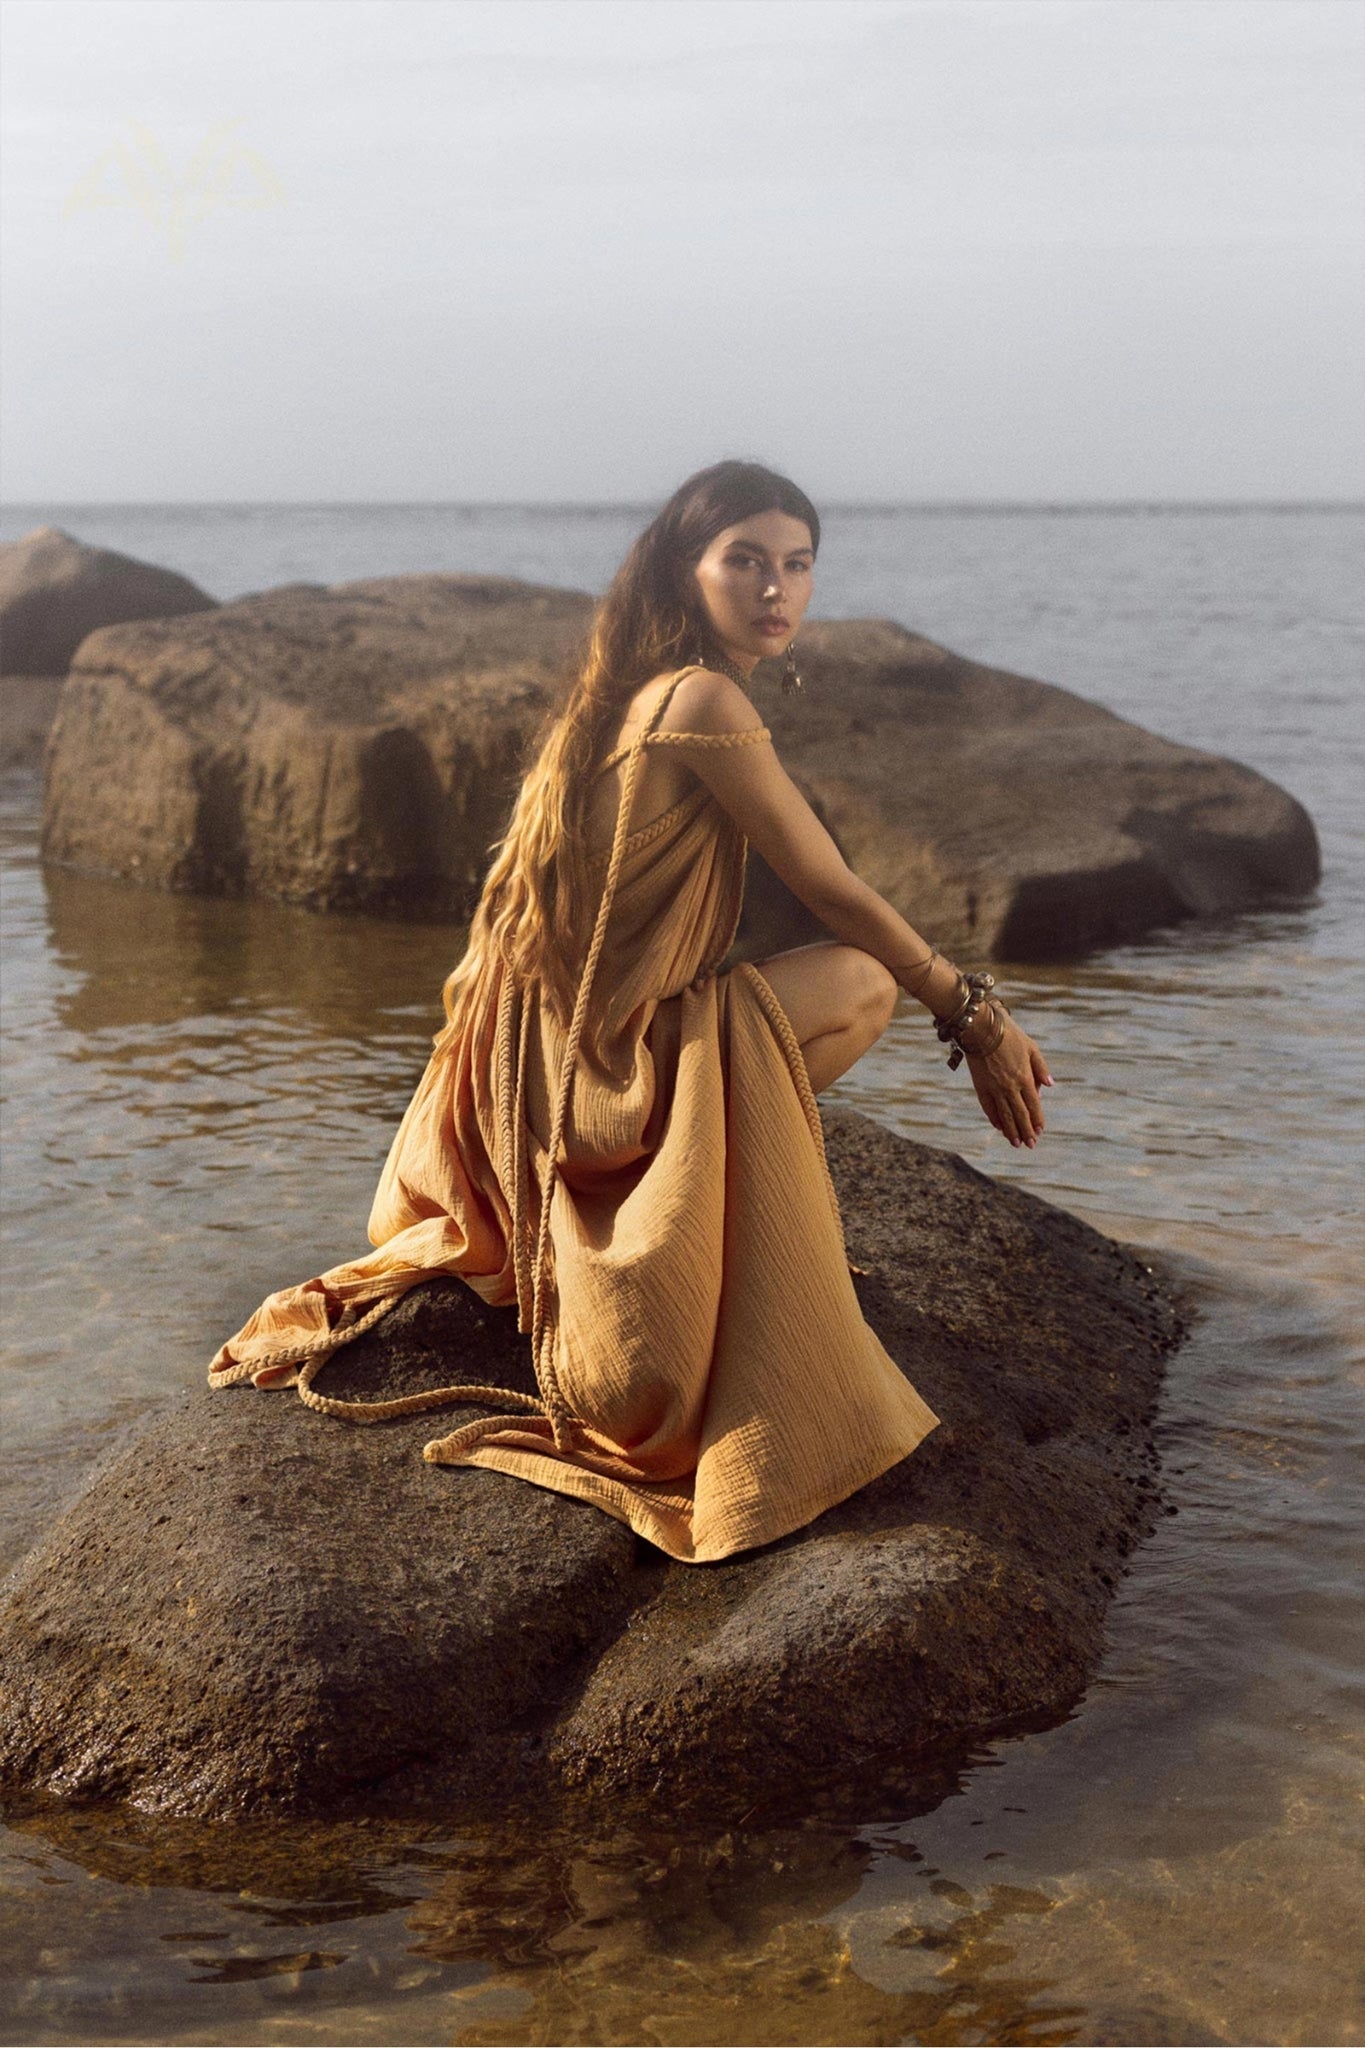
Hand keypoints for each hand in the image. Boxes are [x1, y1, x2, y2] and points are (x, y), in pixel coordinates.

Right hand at [965, 1011, 1052, 1148]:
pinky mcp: (980, 1086)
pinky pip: (988, 1108)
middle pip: (1020, 1114)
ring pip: (1004, 1115)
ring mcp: (994, 1088)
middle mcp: (1010, 1087)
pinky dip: (994, 1118)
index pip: (1033, 1105)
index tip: (1039, 1131)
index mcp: (1025, 1077)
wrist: (981, 1028)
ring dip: (1011, 1131)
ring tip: (1016, 1143)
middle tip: (1030, 1145)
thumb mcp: (1032, 1047)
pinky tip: (999, 1127)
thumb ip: (1041, 1068)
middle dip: (1026, 1131)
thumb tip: (1050, 1085)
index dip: (1037, 1120)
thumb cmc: (1009, 1034)